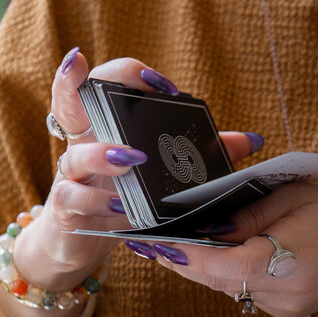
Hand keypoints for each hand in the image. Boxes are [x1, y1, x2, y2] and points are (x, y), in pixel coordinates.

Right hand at [17, 49, 261, 289]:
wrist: (83, 241)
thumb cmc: (125, 196)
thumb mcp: (162, 174)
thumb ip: (203, 154)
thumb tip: (251, 140)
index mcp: (106, 126)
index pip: (107, 83)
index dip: (129, 74)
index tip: (163, 85)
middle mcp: (83, 143)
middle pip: (68, 101)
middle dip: (78, 83)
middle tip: (116, 86)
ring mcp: (71, 175)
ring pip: (75, 155)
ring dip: (103, 154)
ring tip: (131, 159)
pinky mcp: (66, 209)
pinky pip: (74, 199)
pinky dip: (97, 201)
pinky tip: (119, 206)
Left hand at [142, 182, 317, 316]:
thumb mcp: (297, 199)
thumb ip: (248, 213)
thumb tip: (204, 223)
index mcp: (284, 264)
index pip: (213, 264)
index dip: (176, 253)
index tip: (146, 240)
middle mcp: (280, 295)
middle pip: (212, 279)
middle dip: (181, 258)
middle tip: (147, 238)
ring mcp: (282, 309)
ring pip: (225, 286)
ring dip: (202, 264)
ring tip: (175, 240)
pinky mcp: (285, 311)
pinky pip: (244, 289)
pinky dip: (229, 270)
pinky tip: (220, 250)